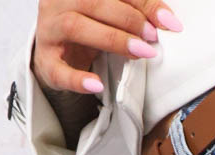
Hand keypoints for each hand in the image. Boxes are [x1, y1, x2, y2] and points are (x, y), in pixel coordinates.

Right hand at [32, 0, 183, 94]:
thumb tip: (166, 20)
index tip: (168, 21)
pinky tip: (97, 85)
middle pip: (93, 2)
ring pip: (76, 27)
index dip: (142, 2)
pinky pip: (59, 69)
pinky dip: (78, 79)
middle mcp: (59, 2)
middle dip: (128, 20)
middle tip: (153, 37)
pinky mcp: (45, 60)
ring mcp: (49, 30)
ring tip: (140, 53)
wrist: (55, 53)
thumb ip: (133, 12)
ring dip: (112, 40)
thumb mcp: (109, 15)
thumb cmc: (88, 28)